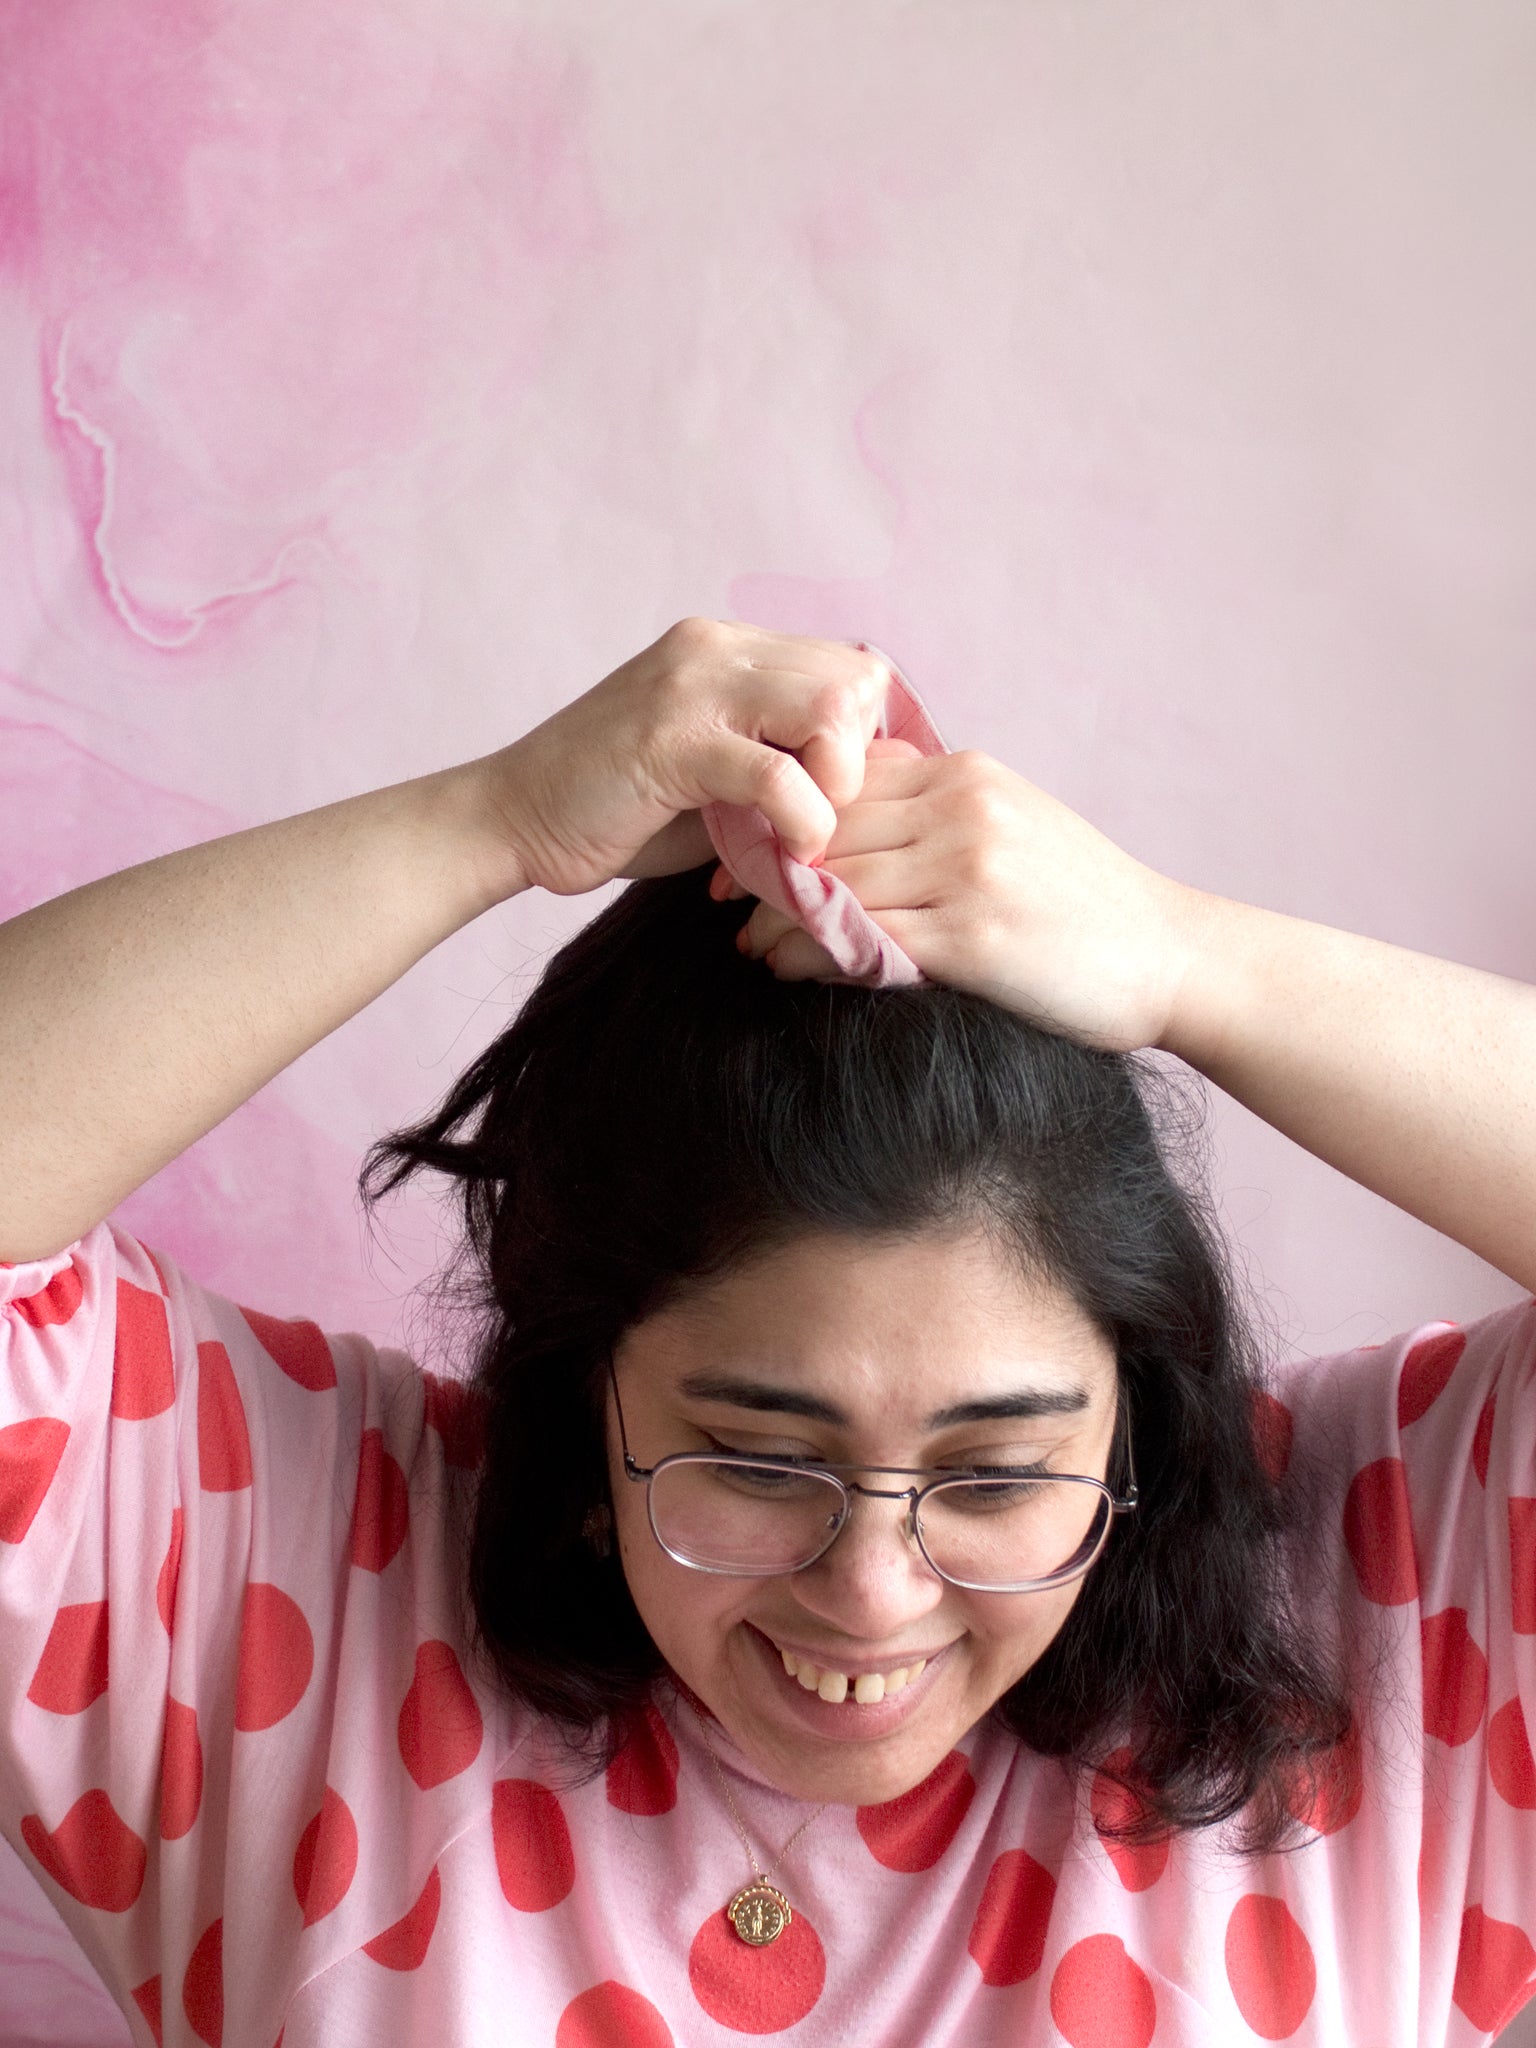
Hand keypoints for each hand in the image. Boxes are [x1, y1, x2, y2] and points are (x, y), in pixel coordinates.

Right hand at [483, 619, 889, 896]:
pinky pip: (778, 772)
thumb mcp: (716, 774)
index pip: (847, 668)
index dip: (860, 740)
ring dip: (836, 783)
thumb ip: (780, 762)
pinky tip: (786, 852)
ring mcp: (692, 686)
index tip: (832, 798)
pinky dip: (802, 821)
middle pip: (853, 680)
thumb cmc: (616, 811)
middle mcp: (715, 648)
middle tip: (820, 817)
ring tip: (804, 832)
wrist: (514, 820)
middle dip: (857, 760)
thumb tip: (864, 794)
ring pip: (829, 708)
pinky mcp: (672, 740)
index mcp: (727, 648)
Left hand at [738, 748, 1200, 1053]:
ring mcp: (966, 870)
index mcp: (966, 776)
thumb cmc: (1086, 905)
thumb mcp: (1012, 829)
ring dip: (777, 914)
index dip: (785, 812)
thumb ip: (936, 816)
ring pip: (837, 882)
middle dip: (766, 861)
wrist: (1170, 957)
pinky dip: (811, 952)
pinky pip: (864, 939)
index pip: (847, 781)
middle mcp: (962, 809)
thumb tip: (851, 818)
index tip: (741, 843)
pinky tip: (782, 965)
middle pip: (830, 825)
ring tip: (745, 940)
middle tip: (719, 893)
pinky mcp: (972, 936)